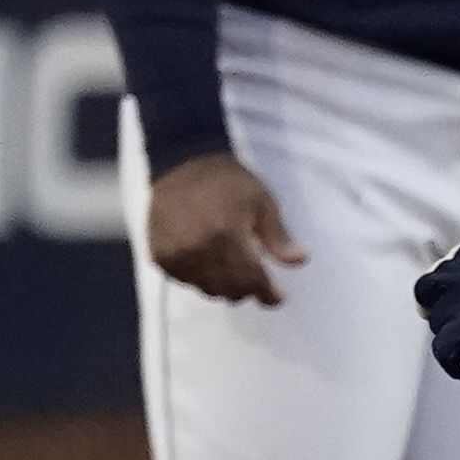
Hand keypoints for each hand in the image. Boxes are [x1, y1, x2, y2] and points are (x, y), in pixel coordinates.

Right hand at [146, 154, 307, 304]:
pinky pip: (185, 281)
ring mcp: (176, 256)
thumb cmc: (227, 181)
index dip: (267, 293)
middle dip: (247, 290)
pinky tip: (208, 265)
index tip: (277, 297)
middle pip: (229, 289)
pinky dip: (200, 279)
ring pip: (207, 289)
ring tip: (233, 273)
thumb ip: (278, 236)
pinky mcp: (160, 256)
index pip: (251, 279)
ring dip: (224, 287)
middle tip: (256, 283)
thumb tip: (300, 261)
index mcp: (227, 236)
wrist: (182, 162)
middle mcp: (198, 251)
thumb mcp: (261, 202)